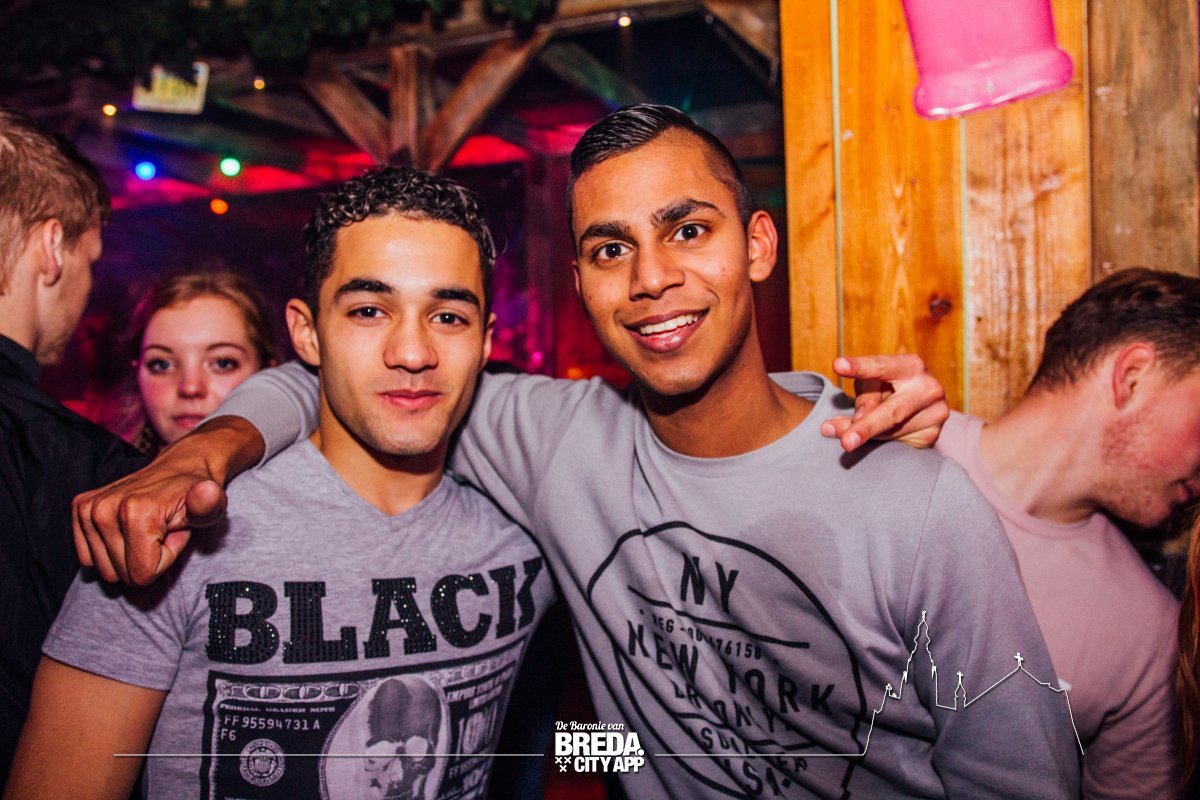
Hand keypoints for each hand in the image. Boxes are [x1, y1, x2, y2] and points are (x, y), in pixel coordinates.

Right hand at [72, 417, 263, 584]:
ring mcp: (88, 508)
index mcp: (135, 512)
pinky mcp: (80, 508)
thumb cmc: (198, 493)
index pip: (142, 574)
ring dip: (131, 555)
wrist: (181, 467)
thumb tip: (206, 492)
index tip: (173, 534)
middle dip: (148, 559)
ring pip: (105, 570)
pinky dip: (111, 551)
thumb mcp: (212, 503)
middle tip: (162, 532)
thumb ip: (208, 504)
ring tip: (149, 529)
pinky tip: (129, 530)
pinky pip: (88, 558)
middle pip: (122, 575)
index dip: (164, 560)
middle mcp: (104, 509)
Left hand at [819, 354, 948, 451]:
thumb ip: (862, 400)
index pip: (880, 366)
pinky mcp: (932, 434)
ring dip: (869, 435)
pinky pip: (898, 443)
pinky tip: (882, 436)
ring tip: (853, 435)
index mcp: (910, 365)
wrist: (920, 405)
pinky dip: (883, 441)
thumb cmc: (889, 388)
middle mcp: (928, 387)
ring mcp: (935, 412)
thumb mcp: (871, 385)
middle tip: (845, 440)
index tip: (838, 366)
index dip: (860, 367)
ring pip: (891, 430)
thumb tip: (852, 423)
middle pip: (892, 411)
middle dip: (867, 426)